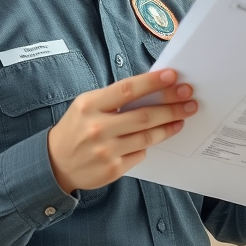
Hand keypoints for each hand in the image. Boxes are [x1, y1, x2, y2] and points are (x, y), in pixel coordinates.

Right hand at [47, 69, 197, 193]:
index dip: (152, 82)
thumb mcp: (87, 106)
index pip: (127, 90)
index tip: (173, 76)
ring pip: (147, 137)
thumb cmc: (77, 128)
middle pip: (143, 116)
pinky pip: (140, 153)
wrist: (56, 163)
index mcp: (90, 105)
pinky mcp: (112, 169)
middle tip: (190, 98)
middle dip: (171, 106)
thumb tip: (152, 88)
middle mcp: (97, 128)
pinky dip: (149, 144)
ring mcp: (105, 151)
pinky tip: (158, 136)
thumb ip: (114, 98)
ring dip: (169, 125)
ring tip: (183, 117)